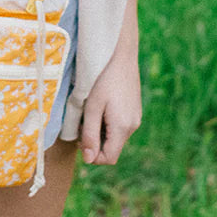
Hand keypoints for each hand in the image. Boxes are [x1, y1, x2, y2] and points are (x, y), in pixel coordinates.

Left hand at [79, 42, 141, 166]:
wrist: (121, 56)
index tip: (80, 140)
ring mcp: (135, 119)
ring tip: (91, 113)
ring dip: (100, 132)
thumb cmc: (104, 79)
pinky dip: (108, 124)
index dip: (92, 156)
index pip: (109, 158)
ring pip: (115, 138)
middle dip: (95, 142)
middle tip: (83, 124)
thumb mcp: (92, 108)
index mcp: (123, 128)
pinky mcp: (134, 111)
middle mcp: (133, 126)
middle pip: (112, 148)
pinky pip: (120, 127)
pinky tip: (101, 108)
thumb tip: (88, 159)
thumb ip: (90, 135)